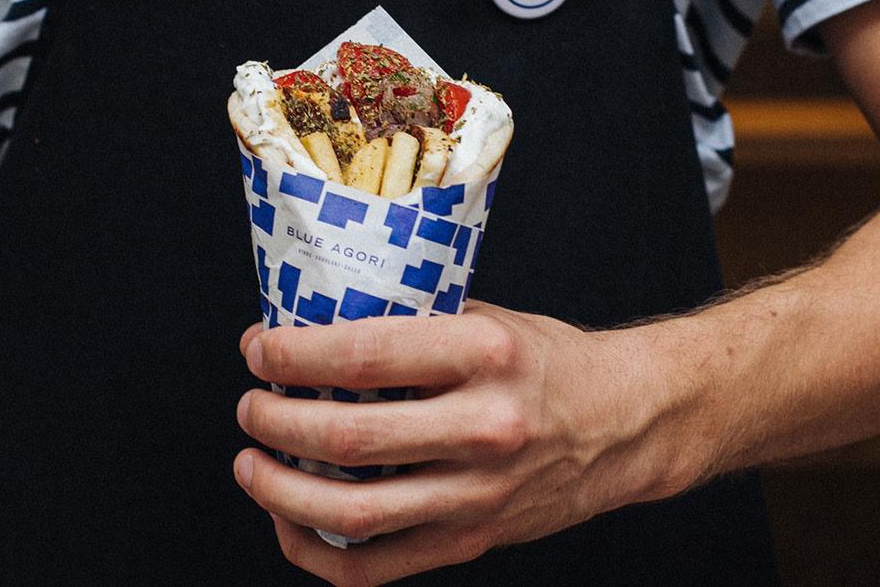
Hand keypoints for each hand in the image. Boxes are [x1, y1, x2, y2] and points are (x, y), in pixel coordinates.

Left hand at [233, 302, 696, 585]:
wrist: (628, 421)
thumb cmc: (548, 363)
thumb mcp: (487, 318)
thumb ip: (412, 326)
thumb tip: (317, 324)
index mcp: (485, 354)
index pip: (363, 354)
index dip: (293, 353)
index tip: (259, 347)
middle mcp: (484, 427)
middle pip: (347, 436)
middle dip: (275, 419)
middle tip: (252, 403)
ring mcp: (478, 493)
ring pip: (353, 511)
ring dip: (281, 489)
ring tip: (252, 464)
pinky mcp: (473, 540)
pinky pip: (377, 567)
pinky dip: (317, 551)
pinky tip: (289, 519)